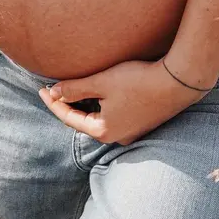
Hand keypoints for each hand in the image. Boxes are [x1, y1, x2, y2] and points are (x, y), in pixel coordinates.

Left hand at [38, 58, 209, 144]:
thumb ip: (74, 88)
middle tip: (52, 88)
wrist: (178, 81)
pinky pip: (112, 115)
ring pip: (98, 118)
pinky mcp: (141, 122)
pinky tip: (97, 90)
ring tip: (72, 88)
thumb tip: (53, 93)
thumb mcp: (101, 82)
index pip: (69, 118)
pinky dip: (100, 104)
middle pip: (83, 121)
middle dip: (67, 105)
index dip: (52, 102)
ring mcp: (131, 132)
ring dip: (84, 103)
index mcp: (103, 131)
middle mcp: (117, 137)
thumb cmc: (138, 81)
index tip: (40, 88)